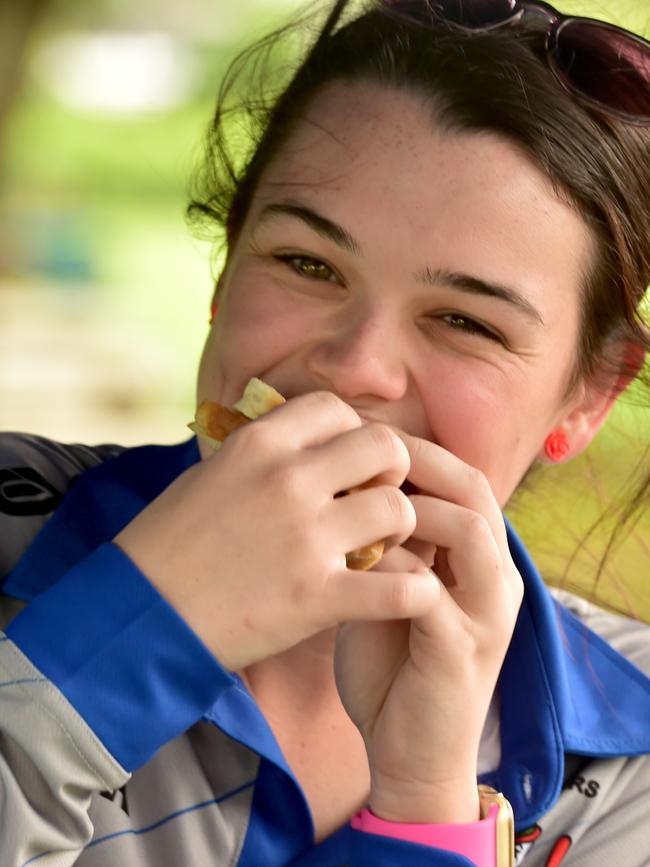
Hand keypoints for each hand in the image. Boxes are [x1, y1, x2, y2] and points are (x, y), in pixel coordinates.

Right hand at [114, 393, 438, 670]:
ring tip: (378, 548)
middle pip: (386, 446)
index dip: (352, 432)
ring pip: (399, 508)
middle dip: (391, 470)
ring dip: (400, 529)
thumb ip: (262, 452)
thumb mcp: (209, 474)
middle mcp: (288, 480)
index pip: (336, 409)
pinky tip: (406, 593)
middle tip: (375, 499)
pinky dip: (414, 592)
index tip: (347, 462)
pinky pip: (400, 588)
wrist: (139, 615)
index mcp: (258, 445)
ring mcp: (305, 537)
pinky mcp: (316, 596)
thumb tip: (308, 440)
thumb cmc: (170, 542)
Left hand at [334, 433, 523, 823]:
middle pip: (473, 489)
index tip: (358, 433)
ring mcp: (486, 614)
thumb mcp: (387, 587)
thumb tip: (338, 480)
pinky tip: (352, 563)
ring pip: (470, 530)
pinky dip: (393, 568)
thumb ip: (381, 539)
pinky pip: (434, 593)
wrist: (409, 752)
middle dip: (417, 461)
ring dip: (413, 507)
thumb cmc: (391, 661)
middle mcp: (496, 576)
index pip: (460, 476)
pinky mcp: (463, 652)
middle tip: (362, 450)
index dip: (414, 448)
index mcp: (479, 555)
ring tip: (358, 501)